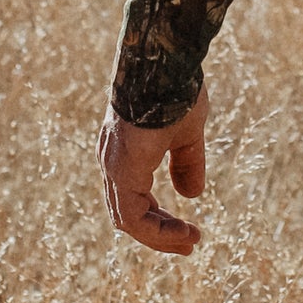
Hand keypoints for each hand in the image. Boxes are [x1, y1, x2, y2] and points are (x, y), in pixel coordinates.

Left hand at [97, 83, 207, 254]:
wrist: (163, 60)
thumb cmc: (175, 89)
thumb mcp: (187, 132)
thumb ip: (186, 163)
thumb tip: (191, 195)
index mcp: (124, 153)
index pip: (134, 201)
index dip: (160, 221)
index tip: (190, 229)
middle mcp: (111, 161)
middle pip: (129, 214)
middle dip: (160, 232)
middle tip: (189, 242)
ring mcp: (112, 164)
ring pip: (128, 218)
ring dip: (159, 236)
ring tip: (190, 241)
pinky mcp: (120, 167)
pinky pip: (131, 214)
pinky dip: (155, 229)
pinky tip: (182, 231)